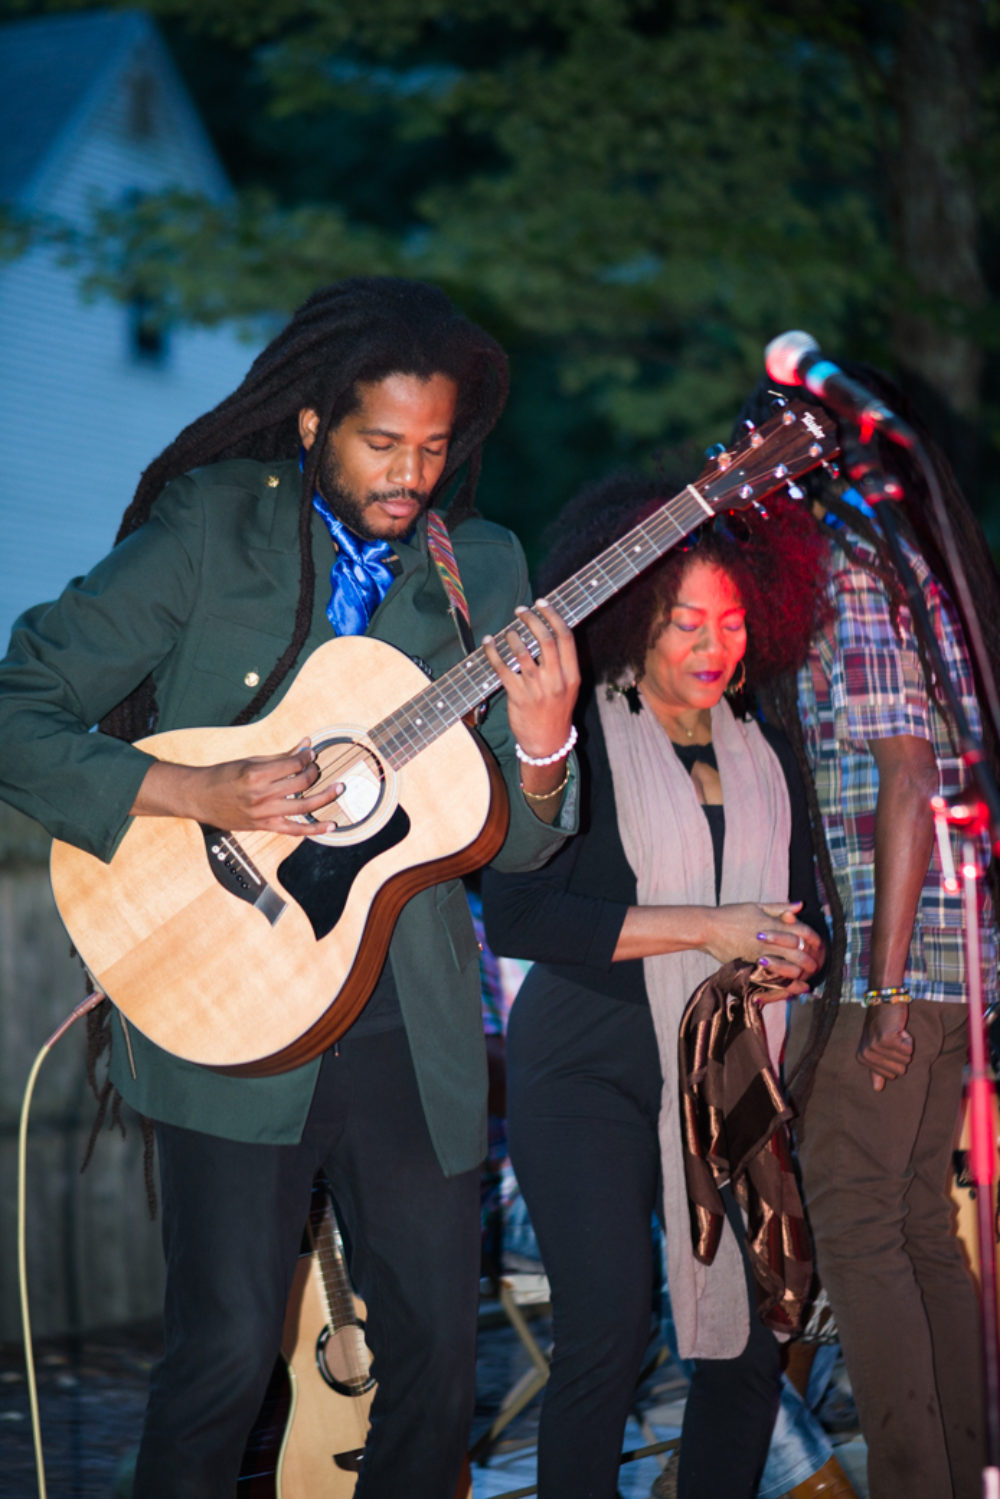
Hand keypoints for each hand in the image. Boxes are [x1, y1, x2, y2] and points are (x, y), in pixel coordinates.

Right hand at [133, 739, 343, 835]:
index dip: (307, 757)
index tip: (311, 754)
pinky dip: (315, 829)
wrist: (200, 798)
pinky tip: (331, 825)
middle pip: (301, 783)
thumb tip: (305, 745)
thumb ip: (281, 756)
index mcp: (256, 774)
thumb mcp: (251, 761)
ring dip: (325, 797)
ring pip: (304, 807)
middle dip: (315, 772)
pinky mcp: (265, 826)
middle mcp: (261, 795)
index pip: (293, 764)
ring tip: (338, 788)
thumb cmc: (223, 776)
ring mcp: (264, 813)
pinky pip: (295, 830)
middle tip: (318, 768)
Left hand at [482, 598, 579, 772]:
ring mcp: (537, 689)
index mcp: (572, 675)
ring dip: (512, 636)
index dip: (553, 616)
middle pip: (545, 640)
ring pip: (522, 652)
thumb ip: (561, 662)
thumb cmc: (556, 711)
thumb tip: (545, 630)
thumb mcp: (569, 687)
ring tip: (508, 632)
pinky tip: (488, 643)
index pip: (566, 637)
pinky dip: (492, 652)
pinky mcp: (518, 697)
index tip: (542, 603)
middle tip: (521, 610)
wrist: (547, 743)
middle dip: (531, 619)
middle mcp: (556, 681)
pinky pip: (502, 669)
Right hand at [705, 900, 822, 996]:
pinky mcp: (751, 967)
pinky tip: (789, 987)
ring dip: (801, 975)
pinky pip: (772, 979)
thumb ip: (780, 907)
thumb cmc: (731, 915)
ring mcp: (760, 956)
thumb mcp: (756, 906)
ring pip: (789, 970)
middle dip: (812, 961)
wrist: (708, 929)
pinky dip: (784, 985)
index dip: (815, 939)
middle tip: (816, 964)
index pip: (804, 932)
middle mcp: (770, 942)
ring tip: (806, 978)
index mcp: (773, 924)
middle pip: (800, 954)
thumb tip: (801, 905)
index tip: (818, 944)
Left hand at [857, 1002, 912, 1090]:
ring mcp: (875, 1046)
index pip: (891, 1076)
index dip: (895, 1058)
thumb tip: (877, 1089)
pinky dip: (908, 1039)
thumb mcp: (877, 1047)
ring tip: (895, 1032)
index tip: (887, 1043)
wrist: (884, 1000)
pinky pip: (908, 1050)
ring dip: (904, 1045)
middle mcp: (866, 1054)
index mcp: (863, 1059)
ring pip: (906, 1060)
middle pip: (899, 1070)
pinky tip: (899, 1029)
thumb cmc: (882, 1024)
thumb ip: (877, 1069)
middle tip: (892, 1038)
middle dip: (901, 1053)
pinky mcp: (886, 1038)